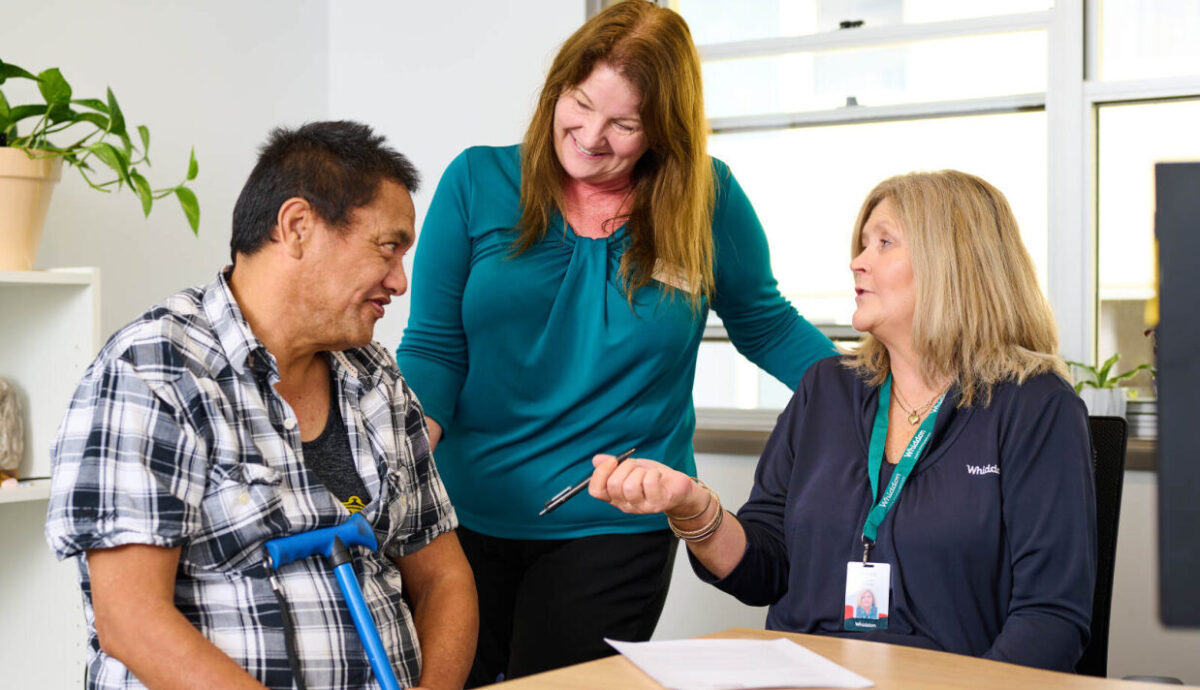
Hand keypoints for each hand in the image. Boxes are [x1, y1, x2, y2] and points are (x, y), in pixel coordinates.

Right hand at [588, 454, 703, 516]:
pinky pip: (648, 483)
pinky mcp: (657, 504)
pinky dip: (653, 473)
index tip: (612, 460)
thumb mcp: (632, 468)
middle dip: (624, 467)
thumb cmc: (654, 478)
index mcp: (615, 497)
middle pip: (613, 485)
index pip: (596, 491)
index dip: (600, 473)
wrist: (678, 488)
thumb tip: (596, 460)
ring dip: (640, 471)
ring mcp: (641, 507)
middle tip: (635, 466)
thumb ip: (615, 466)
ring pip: (630, 486)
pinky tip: (658, 476)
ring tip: (648, 473)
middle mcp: (625, 505)